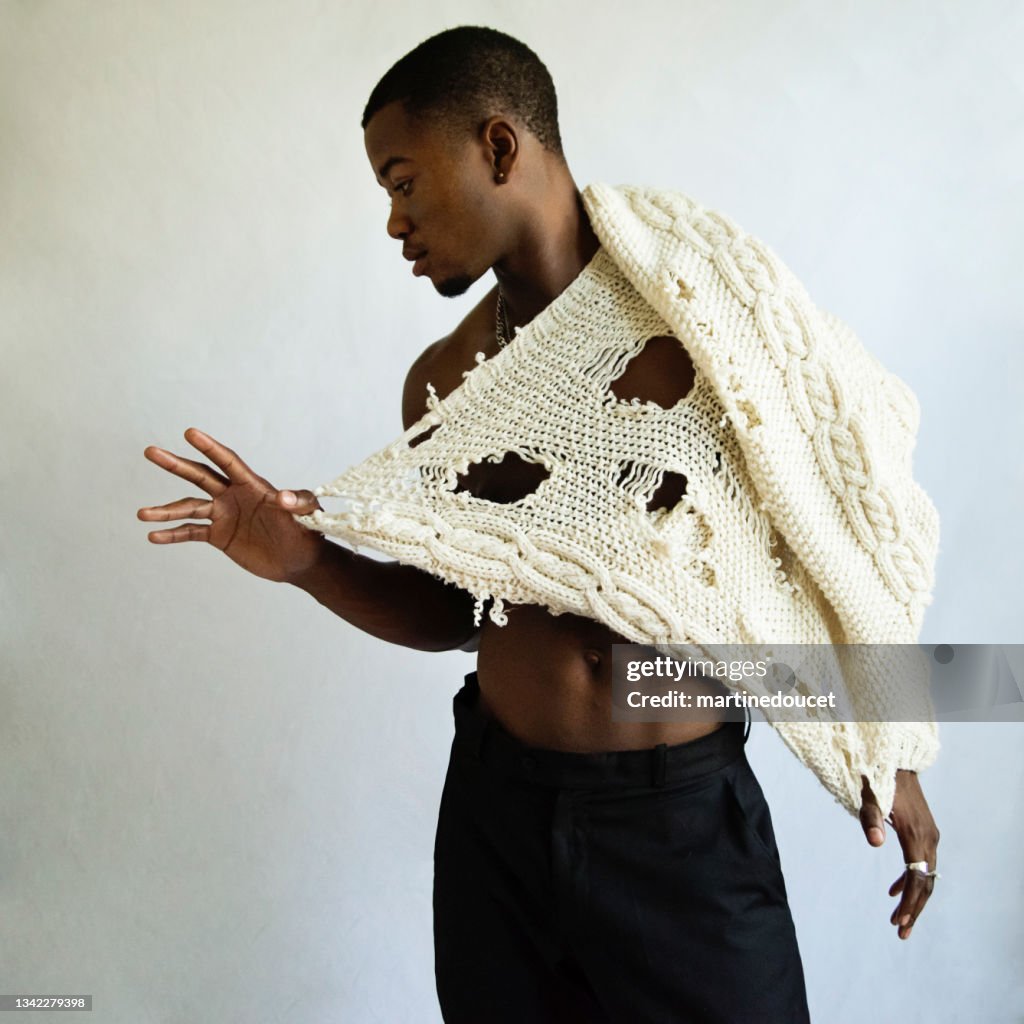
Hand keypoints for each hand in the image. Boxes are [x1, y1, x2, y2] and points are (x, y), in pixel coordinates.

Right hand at [137, 427, 326, 583]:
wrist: (299, 561)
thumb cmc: (307, 532)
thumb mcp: (308, 515)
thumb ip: (298, 503)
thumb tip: (282, 497)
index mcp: (253, 486)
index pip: (228, 462)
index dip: (210, 448)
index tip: (190, 433)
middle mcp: (233, 496)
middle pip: (200, 477)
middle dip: (177, 464)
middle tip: (151, 452)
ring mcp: (224, 515)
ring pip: (189, 508)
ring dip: (166, 511)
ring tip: (142, 514)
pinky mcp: (219, 536)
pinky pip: (191, 532)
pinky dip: (173, 534)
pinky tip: (153, 536)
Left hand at [859, 770, 939, 940]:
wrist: (896, 762)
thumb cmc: (879, 780)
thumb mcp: (871, 799)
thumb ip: (871, 820)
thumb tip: (875, 843)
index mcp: (916, 836)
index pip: (916, 879)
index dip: (909, 903)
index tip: (900, 923)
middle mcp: (929, 840)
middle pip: (925, 884)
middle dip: (914, 910)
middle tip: (900, 933)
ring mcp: (929, 836)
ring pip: (925, 876)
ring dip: (913, 898)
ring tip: (897, 919)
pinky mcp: (925, 832)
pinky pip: (920, 863)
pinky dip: (909, 880)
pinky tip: (893, 890)